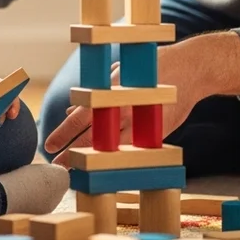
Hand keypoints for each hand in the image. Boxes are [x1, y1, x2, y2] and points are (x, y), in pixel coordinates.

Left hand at [43, 40, 212, 166]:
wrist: (190, 69)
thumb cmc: (150, 69)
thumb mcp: (118, 75)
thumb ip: (96, 95)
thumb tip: (71, 110)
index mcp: (111, 93)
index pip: (80, 118)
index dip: (63, 133)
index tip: (49, 146)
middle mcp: (124, 111)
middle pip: (92, 139)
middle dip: (74, 154)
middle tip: (58, 166)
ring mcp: (141, 125)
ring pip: (111, 149)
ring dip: (93, 160)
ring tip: (78, 170)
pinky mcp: (157, 134)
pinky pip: (133, 150)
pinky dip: (118, 157)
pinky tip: (106, 162)